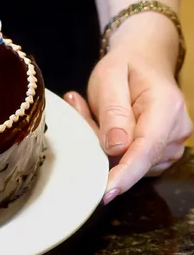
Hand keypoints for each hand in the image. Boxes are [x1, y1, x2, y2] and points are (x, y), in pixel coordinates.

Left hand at [64, 13, 192, 204]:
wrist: (144, 62)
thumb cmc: (125, 67)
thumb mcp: (110, 78)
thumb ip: (113, 112)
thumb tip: (116, 148)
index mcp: (167, 108)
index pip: (146, 149)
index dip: (125, 173)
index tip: (106, 192)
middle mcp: (175, 132)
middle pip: (132, 158)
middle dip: (99, 144)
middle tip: (79, 106)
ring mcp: (170, 146)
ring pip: (126, 162)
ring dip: (101, 144)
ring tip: (90, 109)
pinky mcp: (159, 155)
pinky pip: (126, 162)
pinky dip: (107, 148)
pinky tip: (101, 124)